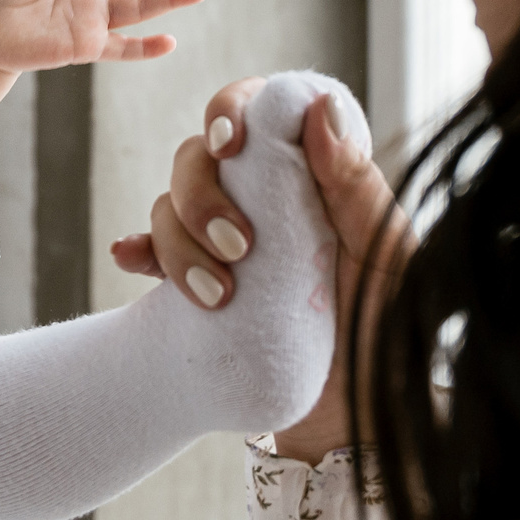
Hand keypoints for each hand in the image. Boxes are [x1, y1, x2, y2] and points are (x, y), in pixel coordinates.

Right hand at [111, 77, 403, 461]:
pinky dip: (139, 250)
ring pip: (169, 206)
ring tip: (214, 295)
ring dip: (176, 241)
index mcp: (308, 176)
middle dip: (202, 196)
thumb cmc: (390, 327)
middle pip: (199, 158)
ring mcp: (226, 241)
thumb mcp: (387, 255)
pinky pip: (153, 253)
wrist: (363, 412)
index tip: (230, 144)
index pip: (258, 113)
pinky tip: (129, 258)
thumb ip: (355, 183)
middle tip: (237, 247)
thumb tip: (321, 107)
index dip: (230, 111)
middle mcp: (262, 198)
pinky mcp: (200, 284)